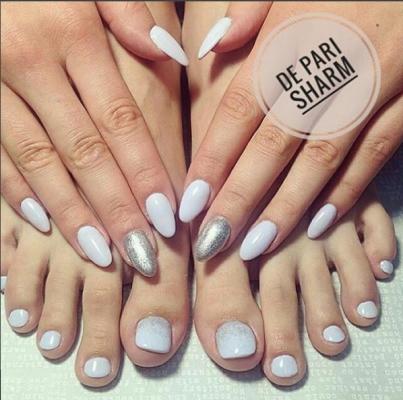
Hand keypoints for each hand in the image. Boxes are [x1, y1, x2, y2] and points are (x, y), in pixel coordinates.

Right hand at [1, 2, 179, 274]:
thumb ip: (128, 14)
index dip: (144, 172)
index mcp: (71, 33)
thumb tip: (171, 55)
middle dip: (116, 208)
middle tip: (142, 253)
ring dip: (72, 213)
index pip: (120, 120)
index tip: (167, 216)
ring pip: (39, 162)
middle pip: (84, 152)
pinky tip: (42, 223)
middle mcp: (31, 63)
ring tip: (101, 254)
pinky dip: (17, 190)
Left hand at [180, 1, 402, 260]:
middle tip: (213, 242)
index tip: (190, 204)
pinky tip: (319, 224)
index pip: (238, 113)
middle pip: (273, 147)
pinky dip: (347, 191)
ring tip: (256, 247)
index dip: (212, 162)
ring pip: (321, 160)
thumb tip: (211, 49)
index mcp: (289, 39)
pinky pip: (373, 154)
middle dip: (241, 199)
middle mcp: (326, 71)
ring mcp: (370, 88)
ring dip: (287, 208)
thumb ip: (250, 12)